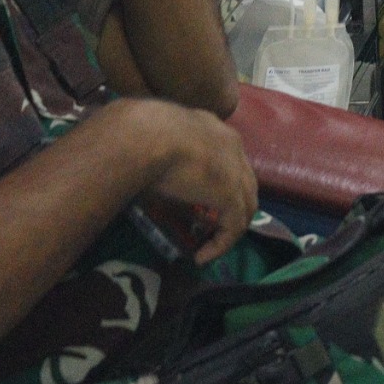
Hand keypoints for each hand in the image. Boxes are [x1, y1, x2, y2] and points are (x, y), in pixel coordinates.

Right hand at [127, 99, 257, 263]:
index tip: (199, 199)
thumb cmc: (138, 135)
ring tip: (209, 245)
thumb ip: (159, 155)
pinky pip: (234, 225)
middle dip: (231, 204)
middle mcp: (231, 144)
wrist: (144, 137)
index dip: (217, 181)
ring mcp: (235, 169)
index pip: (227, 158)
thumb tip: (141, 171)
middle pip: (243, 180)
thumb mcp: (152, 143)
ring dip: (228, 227)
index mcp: (212, 127)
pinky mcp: (231, 193)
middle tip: (211, 225)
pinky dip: (221, 243)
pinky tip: (203, 256)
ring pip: (245, 204)